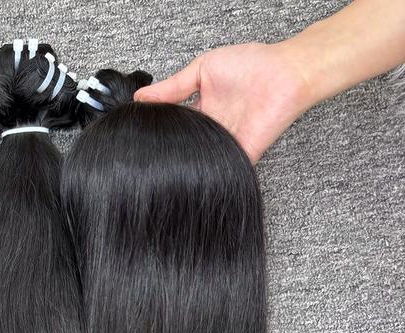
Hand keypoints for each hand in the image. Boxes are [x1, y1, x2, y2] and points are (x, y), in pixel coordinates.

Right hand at [134, 42, 314, 162]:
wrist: (286, 75)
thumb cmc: (251, 65)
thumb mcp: (201, 70)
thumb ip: (172, 87)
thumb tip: (140, 98)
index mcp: (200, 112)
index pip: (173, 128)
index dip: (156, 132)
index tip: (137, 135)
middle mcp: (210, 131)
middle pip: (181, 147)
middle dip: (164, 152)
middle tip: (143, 155)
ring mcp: (222, 146)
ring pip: (194, 162)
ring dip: (179, 164)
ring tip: (156, 169)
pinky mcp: (236, 158)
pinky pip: (215, 172)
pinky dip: (202, 175)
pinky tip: (184, 175)